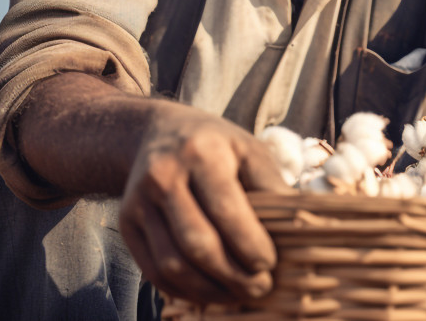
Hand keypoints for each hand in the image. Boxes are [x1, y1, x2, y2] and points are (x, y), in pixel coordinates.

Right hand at [118, 107, 289, 303]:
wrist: (157, 132)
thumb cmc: (216, 144)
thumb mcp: (248, 148)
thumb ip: (271, 184)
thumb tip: (298, 224)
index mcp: (202, 152)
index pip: (227, 209)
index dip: (250, 244)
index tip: (271, 264)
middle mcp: (164, 176)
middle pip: (197, 242)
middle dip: (232, 274)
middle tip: (260, 287)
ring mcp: (139, 202)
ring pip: (172, 263)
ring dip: (208, 289)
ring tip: (238, 294)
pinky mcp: (126, 224)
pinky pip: (153, 269)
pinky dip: (183, 289)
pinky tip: (209, 292)